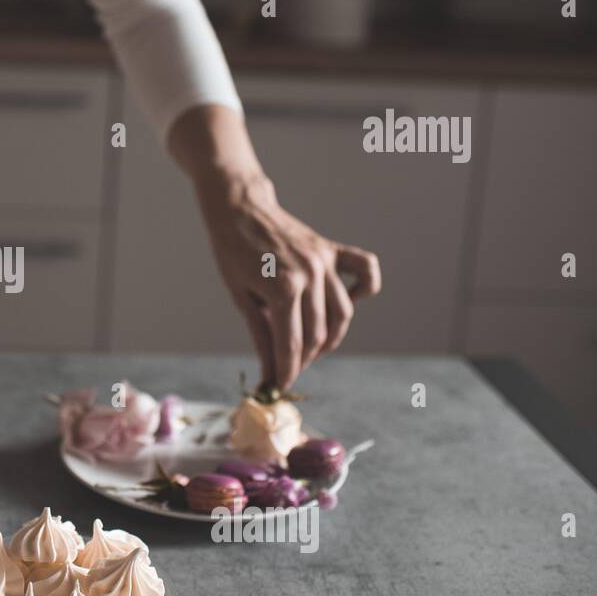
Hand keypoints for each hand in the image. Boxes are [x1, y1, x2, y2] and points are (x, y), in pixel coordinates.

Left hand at [170, 105, 381, 390]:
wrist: (238, 209)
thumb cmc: (232, 252)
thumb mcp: (241, 298)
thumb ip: (262, 336)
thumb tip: (269, 374)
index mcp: (283, 288)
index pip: (292, 344)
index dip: (286, 371)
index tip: (280, 386)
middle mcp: (310, 274)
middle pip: (317, 334)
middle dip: (303, 359)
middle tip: (288, 369)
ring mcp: (324, 261)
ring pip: (341, 314)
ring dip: (328, 338)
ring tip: (308, 349)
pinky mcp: (331, 249)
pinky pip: (364, 271)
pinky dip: (364, 290)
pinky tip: (344, 305)